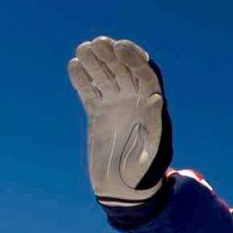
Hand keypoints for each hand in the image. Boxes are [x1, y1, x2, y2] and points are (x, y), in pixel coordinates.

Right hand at [67, 36, 171, 205]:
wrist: (124, 189)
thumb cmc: (145, 174)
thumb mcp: (153, 151)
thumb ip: (155, 125)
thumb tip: (157, 97)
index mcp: (153, 109)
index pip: (146, 75)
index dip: (135, 59)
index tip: (120, 46)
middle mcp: (135, 103)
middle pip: (124, 71)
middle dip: (112, 55)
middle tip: (98, 43)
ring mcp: (115, 106)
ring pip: (105, 77)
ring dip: (95, 62)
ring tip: (84, 49)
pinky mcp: (97, 114)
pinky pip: (89, 91)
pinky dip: (82, 79)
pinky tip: (74, 67)